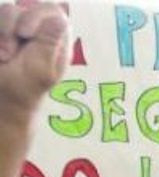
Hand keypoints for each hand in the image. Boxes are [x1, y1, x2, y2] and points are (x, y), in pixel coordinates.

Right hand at [0, 3, 67, 119]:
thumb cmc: (21, 91)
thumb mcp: (38, 70)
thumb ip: (47, 43)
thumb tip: (58, 19)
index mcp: (55, 41)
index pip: (52, 12)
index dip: (37, 15)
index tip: (25, 33)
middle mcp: (37, 31)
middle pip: (25, 7)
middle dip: (13, 27)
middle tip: (10, 54)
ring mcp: (15, 30)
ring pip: (7, 11)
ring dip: (2, 33)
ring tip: (4, 57)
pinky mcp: (1, 33)